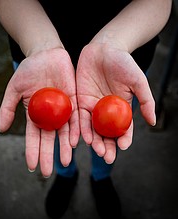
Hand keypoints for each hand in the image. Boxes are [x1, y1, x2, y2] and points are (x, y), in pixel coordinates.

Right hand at [0, 48, 79, 176]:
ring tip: (65, 162)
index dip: (32, 151)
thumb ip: (7, 108)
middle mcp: (50, 116)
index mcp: (36, 115)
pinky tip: (76, 142)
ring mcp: (63, 109)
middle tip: (47, 172)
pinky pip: (76, 118)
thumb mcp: (14, 89)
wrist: (46, 55)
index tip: (31, 166)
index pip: (33, 137)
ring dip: (65, 147)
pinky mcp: (74, 101)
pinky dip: (76, 130)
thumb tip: (1, 129)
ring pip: (65, 132)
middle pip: (49, 139)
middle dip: (48, 155)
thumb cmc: (29, 70)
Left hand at [76, 43, 155, 162]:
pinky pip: (78, 117)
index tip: (123, 147)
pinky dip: (80, 128)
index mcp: (121, 109)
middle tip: (107, 157)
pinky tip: (80, 138)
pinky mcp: (80, 101)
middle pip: (107, 133)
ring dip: (94, 140)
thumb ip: (145, 101)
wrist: (104, 49)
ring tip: (95, 150)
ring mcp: (93, 107)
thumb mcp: (138, 81)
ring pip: (92, 128)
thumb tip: (153, 122)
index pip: (123, 128)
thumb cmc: (123, 63)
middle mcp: (107, 111)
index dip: (124, 139)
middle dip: (107, 146)